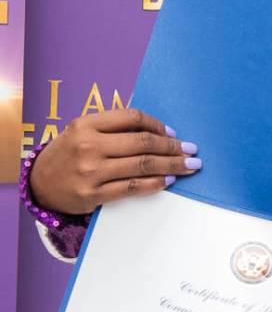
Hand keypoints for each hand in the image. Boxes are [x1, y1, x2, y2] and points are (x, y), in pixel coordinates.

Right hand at [28, 108, 200, 214]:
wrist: (39, 184)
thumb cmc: (68, 154)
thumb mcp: (82, 132)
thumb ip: (112, 127)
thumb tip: (158, 131)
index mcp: (86, 124)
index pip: (132, 117)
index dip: (157, 124)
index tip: (172, 133)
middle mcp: (88, 146)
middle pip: (143, 142)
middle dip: (173, 147)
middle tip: (192, 150)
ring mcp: (90, 171)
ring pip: (142, 165)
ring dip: (172, 165)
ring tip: (190, 166)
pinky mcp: (93, 194)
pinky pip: (132, 187)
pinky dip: (155, 183)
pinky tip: (169, 180)